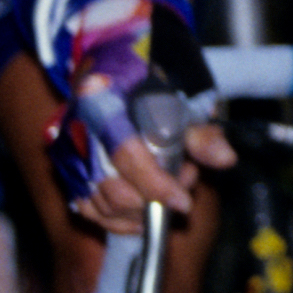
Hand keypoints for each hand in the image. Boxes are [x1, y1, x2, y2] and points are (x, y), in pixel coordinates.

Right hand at [58, 102, 236, 235]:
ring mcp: (67, 157)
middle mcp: (77, 134)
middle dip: (155, 198)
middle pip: (114, 189)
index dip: (156, 183)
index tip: (183, 202)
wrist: (110, 73)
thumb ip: (199, 132)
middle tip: (187, 178)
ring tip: (171, 186)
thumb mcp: (178, 100)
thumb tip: (225, 158)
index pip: (126, 156)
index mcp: (102, 105)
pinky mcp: (66, 174)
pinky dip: (118, 219)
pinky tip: (144, 213)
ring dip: (142, 210)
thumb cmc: (146, 85)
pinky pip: (89, 210)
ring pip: (102, 204)